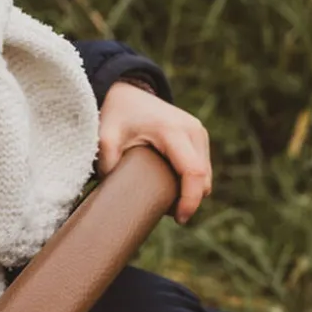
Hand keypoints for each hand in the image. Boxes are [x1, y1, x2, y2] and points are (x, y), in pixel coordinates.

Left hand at [99, 81, 211, 224]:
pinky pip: (203, 166)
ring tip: (166, 199)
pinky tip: (172, 185)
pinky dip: (192, 180)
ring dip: (192, 191)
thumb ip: (107, 161)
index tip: (180, 219)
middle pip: (203, 178)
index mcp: (172, 130)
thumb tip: (115, 191)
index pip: (193, 172)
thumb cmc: (116, 115)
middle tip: (165, 211)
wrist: (128, 92)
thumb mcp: (105, 136)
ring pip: (206, 174)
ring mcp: (198, 131)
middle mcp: (192, 129)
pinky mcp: (199, 135)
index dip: (190, 200)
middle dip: (189, 200)